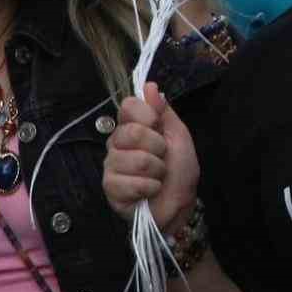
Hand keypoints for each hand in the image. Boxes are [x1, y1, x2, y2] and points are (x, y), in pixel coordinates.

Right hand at [103, 82, 198, 233]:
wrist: (181, 205)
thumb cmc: (180, 170)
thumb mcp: (179, 136)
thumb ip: (163, 111)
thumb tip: (149, 85)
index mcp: (132, 126)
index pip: (127, 106)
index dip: (146, 115)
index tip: (158, 126)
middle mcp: (117, 143)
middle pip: (131, 132)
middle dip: (157, 148)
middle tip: (162, 158)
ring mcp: (111, 166)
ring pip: (133, 159)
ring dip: (156, 171)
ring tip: (157, 177)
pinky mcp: (110, 188)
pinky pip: (128, 182)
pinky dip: (148, 188)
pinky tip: (149, 191)